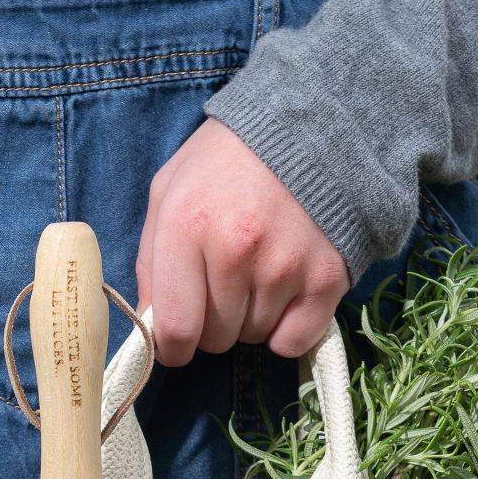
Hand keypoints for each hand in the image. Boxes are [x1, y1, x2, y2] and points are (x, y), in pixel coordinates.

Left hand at [135, 118, 348, 365]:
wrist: (306, 130)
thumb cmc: (224, 163)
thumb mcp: (168, 192)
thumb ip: (151, 260)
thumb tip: (151, 324)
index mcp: (187, 226)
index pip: (175, 328)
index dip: (172, 348)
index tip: (176, 342)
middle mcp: (237, 250)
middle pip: (216, 339)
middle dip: (212, 323)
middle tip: (222, 284)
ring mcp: (285, 266)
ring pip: (254, 338)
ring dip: (250, 319)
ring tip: (257, 273)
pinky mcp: (326, 278)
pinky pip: (294, 341)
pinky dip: (286, 330)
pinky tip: (284, 295)